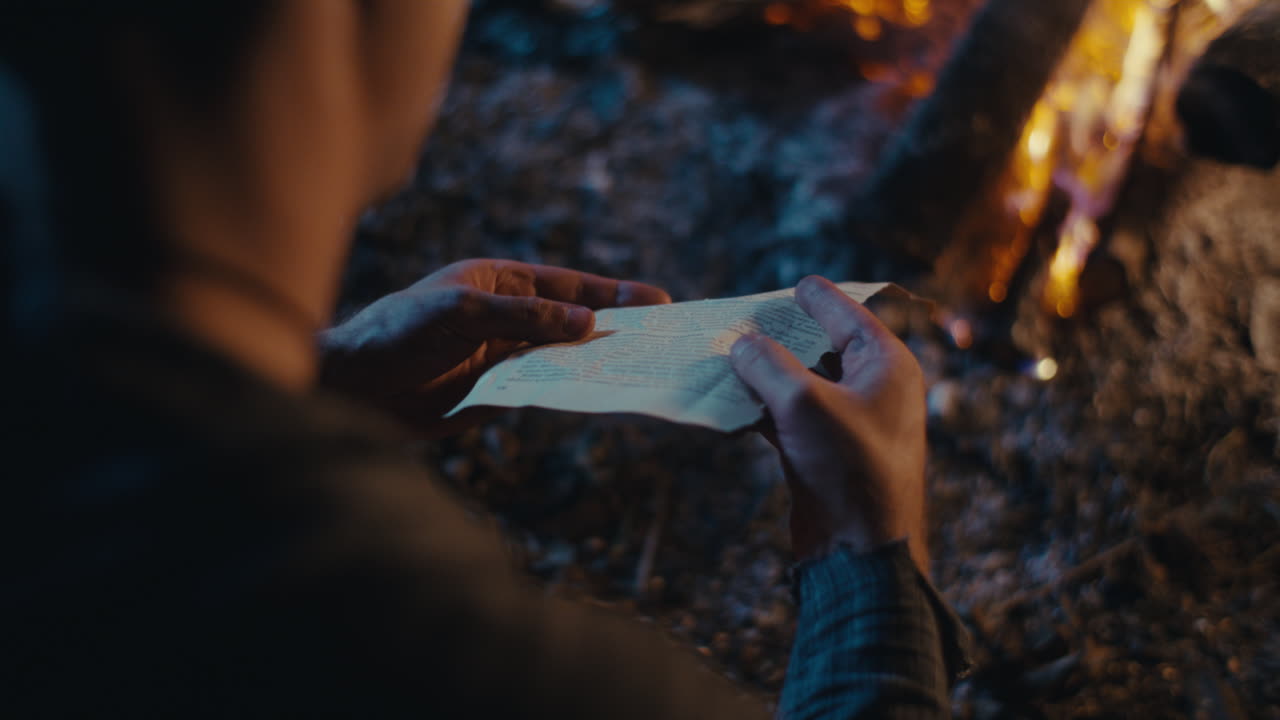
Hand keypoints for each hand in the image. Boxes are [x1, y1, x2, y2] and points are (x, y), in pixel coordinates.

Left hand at [318, 259, 670, 435]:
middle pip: (573, 323)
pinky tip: (597, 399)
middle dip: (616, 329)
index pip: (567, 286)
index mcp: (500, 283)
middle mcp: (507, 318)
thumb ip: (525, 317)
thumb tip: (587, 324)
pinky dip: (568, 394)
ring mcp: (503, 357)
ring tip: (641, 371)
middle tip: (662, 338)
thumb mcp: (462, 311)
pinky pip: (541, 391)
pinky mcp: (494, 395)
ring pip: (562, 359)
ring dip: (596, 364)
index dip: (611, 294)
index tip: (655, 302)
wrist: (350, 387)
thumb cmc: (397, 332)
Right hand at [729, 276, 928, 572]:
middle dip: (783, 336)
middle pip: (823, 347)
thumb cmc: (848, 468)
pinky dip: (764, 408)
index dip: (818, 298)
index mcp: (885, 365)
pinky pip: (792, 417)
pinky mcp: (826, 452)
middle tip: (746, 318)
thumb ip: (767, 364)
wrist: (859, 550)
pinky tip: (732, 402)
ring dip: (766, 374)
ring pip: (803, 384)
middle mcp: (873, 389)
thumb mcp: (802, 403)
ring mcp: (850, 422)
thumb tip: (741, 343)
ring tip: (728, 356)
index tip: (795, 284)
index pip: (849, 316)